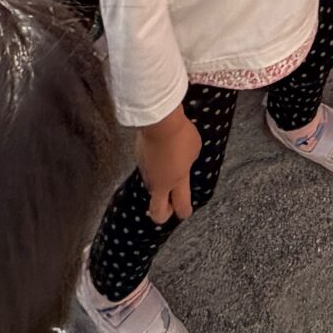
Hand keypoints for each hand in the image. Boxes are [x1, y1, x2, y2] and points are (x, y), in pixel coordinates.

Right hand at [138, 108, 200, 223]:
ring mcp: (146, 173)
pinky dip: (154, 167)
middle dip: (164, 213)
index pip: (181, 207)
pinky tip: (160, 154)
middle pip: (157, 212)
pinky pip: (148, 170)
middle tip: (172, 202)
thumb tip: (183, 165)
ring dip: (160, 184)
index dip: (184, 211)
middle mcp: (158, 183)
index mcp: (176, 182)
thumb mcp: (194, 150)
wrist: (158, 120)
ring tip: (169, 168)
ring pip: (152, 189)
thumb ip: (188, 164)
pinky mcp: (138, 160)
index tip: (186, 209)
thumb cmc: (180, 135)